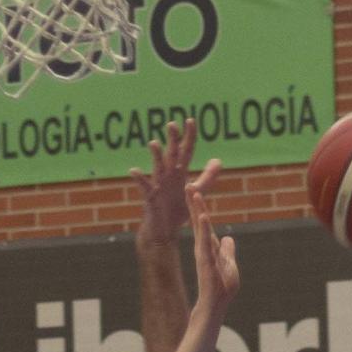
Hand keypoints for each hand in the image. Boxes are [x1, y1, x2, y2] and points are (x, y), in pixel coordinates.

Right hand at [133, 118, 221, 238]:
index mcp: (179, 173)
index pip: (186, 150)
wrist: (164, 231)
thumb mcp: (195, 192)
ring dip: (156, 156)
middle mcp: (168, 176)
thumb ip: (207, 177)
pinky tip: (134, 170)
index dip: (189, 136)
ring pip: (157, 168)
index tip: (191, 120)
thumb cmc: (176, 210)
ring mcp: (158, 185)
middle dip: (172, 140)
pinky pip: (144, 187)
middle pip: (172, 155)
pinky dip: (139, 178)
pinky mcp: (150, 198)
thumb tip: (218, 160)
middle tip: (172, 124)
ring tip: (154, 143)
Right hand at [188, 188, 238, 310]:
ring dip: (197, 209)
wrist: (215, 308)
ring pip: (199, 227)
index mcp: (209, 248)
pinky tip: (202, 215)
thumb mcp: (230, 266)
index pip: (204, 224)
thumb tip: (228, 238)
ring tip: (194, 192)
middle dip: (194, 203)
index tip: (195, 191)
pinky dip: (204, 228)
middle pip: (198, 221)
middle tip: (189, 184)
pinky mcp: (205, 262)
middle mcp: (203, 248)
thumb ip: (227, 251)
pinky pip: (204, 241)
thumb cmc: (221, 290)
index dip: (199, 207)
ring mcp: (203, 254)